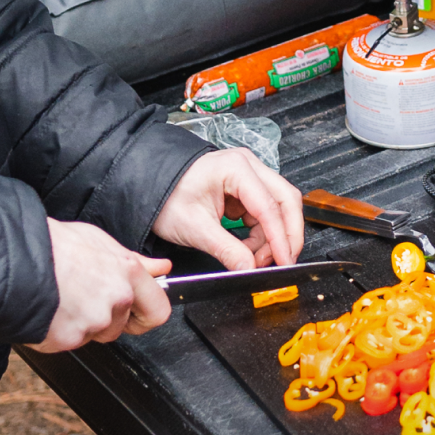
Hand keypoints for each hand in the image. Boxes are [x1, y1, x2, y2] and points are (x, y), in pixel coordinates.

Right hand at [36, 219, 171, 353]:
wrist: (12, 258)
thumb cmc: (51, 245)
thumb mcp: (97, 240)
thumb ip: (134, 259)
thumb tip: (160, 268)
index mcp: (127, 273)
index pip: (158, 310)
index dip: (147, 315)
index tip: (139, 314)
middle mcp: (115, 299)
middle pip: (121, 326)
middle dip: (108, 320)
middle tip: (85, 299)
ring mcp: (93, 322)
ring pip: (95, 335)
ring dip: (82, 324)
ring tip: (63, 299)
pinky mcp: (69, 340)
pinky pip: (71, 342)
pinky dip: (60, 331)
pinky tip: (51, 309)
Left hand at [151, 146, 304, 270]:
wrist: (148, 186)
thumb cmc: (165, 196)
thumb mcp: (195, 228)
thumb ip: (227, 250)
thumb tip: (250, 268)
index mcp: (236, 168)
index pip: (269, 207)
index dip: (280, 238)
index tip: (285, 261)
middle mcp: (247, 166)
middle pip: (285, 201)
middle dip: (287, 235)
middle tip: (283, 262)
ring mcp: (248, 176)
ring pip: (279, 207)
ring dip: (273, 237)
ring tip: (255, 259)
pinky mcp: (245, 189)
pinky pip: (266, 212)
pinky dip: (263, 234)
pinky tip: (250, 249)